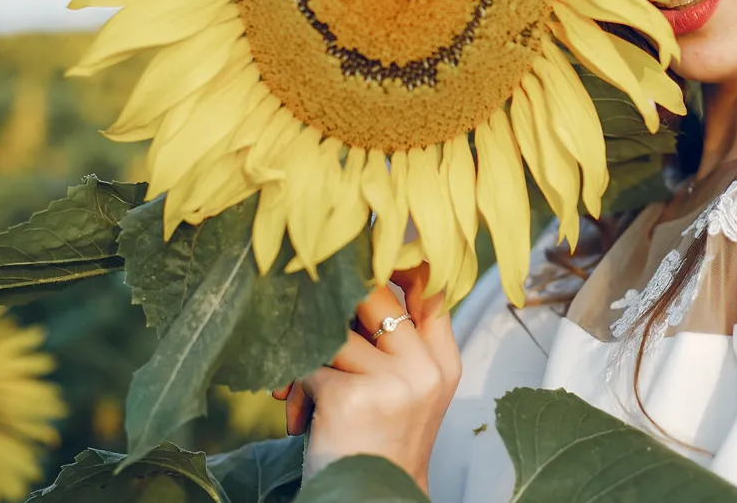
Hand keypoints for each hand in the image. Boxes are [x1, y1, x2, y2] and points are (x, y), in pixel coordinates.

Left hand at [273, 264, 460, 492]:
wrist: (373, 501)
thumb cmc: (378, 442)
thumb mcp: (407, 388)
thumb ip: (398, 338)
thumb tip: (357, 271)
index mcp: (442, 361)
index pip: (430, 288)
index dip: (394, 265)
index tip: (360, 257)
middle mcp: (424, 368)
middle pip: (374, 295)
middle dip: (334, 303)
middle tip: (311, 315)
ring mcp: (392, 383)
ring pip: (332, 331)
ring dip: (308, 355)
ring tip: (300, 387)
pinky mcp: (352, 398)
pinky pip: (308, 365)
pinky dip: (294, 386)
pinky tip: (297, 412)